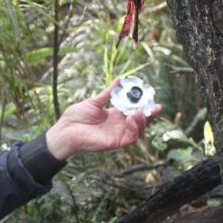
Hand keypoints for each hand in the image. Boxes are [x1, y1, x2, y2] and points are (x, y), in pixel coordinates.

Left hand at [45, 79, 161, 160]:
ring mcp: (117, 135)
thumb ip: (108, 93)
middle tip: (157, 106)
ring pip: (138, 131)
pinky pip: (130, 138)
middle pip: (140, 122)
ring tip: (141, 111)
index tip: (152, 97)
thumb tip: (120, 80)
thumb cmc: (75, 117)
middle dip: (151, 115)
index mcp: (114, 116)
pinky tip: (131, 118)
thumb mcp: (94, 101)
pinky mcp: (114, 142)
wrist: (65, 130)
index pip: (134, 110)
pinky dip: (134, 129)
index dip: (144, 105)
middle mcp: (118, 126)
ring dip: (143, 121)